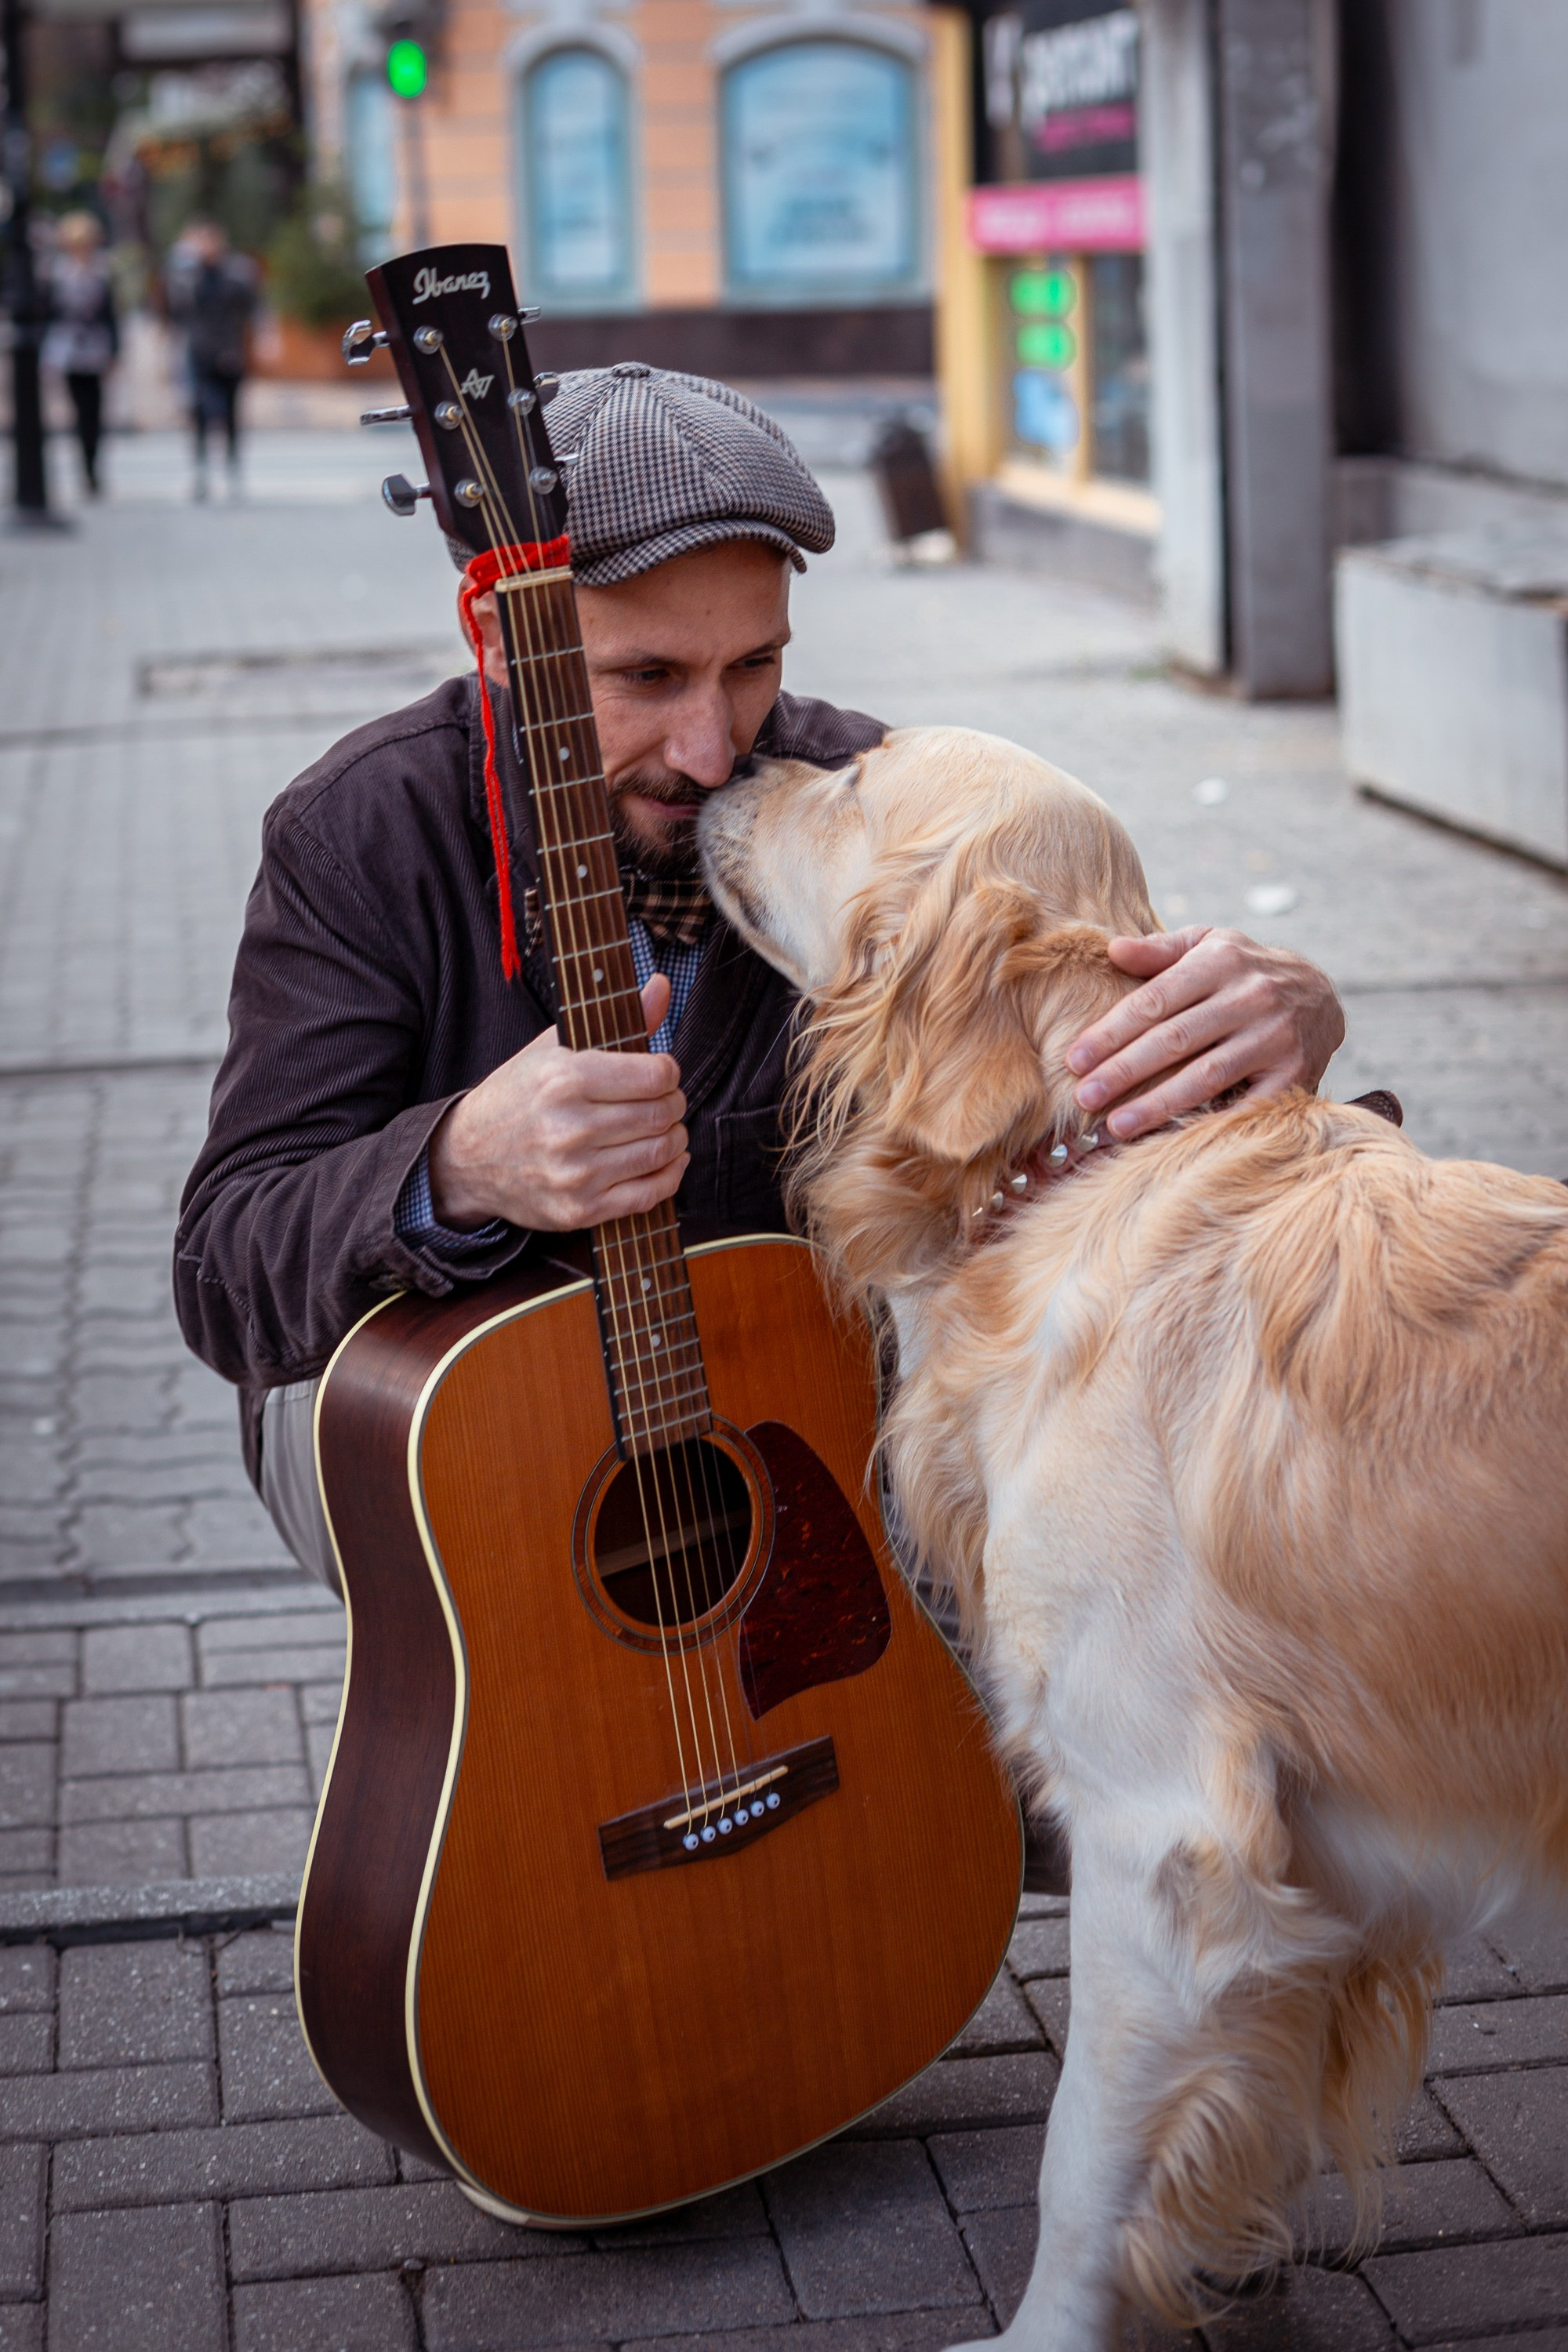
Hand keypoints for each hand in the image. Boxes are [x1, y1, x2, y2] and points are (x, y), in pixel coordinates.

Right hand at [428, 976, 688, 1228]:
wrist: (467, 1158)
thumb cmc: (516, 1097)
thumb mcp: (555, 1049)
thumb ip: (618, 1021)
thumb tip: (662, 985)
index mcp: (565, 1080)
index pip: (655, 1076)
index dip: (668, 1073)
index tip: (661, 1074)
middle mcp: (570, 1128)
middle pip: (662, 1114)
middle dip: (673, 1104)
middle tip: (664, 1102)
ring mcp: (575, 1174)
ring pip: (661, 1152)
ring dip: (674, 1139)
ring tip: (663, 1129)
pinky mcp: (580, 1209)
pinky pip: (650, 1195)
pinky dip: (670, 1176)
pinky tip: (666, 1161)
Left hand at [1065, 928, 1344, 1140]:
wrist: (1322, 996)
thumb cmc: (1244, 972)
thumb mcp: (1208, 945)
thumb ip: (1160, 950)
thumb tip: (1112, 949)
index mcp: (1220, 961)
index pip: (1154, 1000)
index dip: (1111, 1032)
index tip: (1074, 1060)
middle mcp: (1251, 996)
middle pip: (1174, 1040)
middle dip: (1124, 1071)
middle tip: (1083, 1097)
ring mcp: (1275, 1037)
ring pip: (1205, 1076)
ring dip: (1157, 1104)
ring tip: (1115, 1125)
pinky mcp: (1294, 1073)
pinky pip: (1244, 1104)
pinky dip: (1208, 1122)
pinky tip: (1172, 1139)